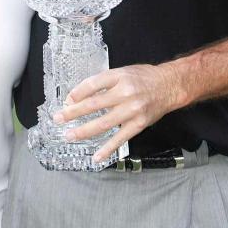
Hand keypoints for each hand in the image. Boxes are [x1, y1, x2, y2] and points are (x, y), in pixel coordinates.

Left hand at [53, 63, 184, 164]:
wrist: (169, 86)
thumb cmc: (144, 78)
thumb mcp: (123, 72)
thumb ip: (105, 82)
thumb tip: (81, 96)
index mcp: (119, 76)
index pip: (93, 83)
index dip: (77, 93)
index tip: (67, 100)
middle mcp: (125, 92)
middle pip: (94, 104)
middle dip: (73, 112)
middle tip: (58, 118)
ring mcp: (132, 109)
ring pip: (103, 122)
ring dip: (84, 131)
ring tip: (69, 135)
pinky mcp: (139, 124)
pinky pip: (120, 138)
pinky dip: (107, 148)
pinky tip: (96, 156)